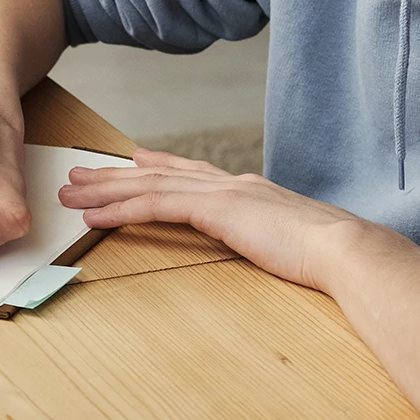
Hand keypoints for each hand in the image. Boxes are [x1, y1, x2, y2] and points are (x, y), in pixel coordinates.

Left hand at [56, 147, 366, 289]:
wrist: (349, 251)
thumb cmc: (333, 260)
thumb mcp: (295, 244)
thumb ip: (275, 239)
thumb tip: (274, 248)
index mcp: (251, 191)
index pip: (193, 173)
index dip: (159, 165)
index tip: (133, 159)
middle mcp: (232, 184)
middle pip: (159, 174)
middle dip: (115, 175)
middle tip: (79, 174)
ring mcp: (223, 193)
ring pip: (148, 186)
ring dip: (104, 190)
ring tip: (70, 192)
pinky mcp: (214, 209)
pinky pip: (154, 206)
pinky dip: (119, 210)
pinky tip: (93, 215)